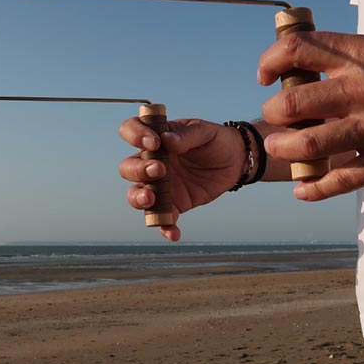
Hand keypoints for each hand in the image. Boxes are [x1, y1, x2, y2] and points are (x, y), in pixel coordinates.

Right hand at [118, 118, 245, 240]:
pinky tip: (173, 232)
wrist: (235, 161)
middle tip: (161, 170)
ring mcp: (160, 185)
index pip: (130, 130)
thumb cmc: (215, 140)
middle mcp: (152, 161)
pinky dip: (164, 227)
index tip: (154, 143)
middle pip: (128, 167)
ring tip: (151, 199)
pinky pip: (162, 218)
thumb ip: (185, 135)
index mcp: (156, 138)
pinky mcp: (173, 204)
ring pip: (136, 194)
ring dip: (139, 199)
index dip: (134, 135)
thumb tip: (166, 140)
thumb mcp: (204, 131)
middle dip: (138, 170)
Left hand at [257, 31, 363, 200]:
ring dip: (285, 149)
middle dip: (275, 112)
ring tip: (284, 149)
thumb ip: (361, 59)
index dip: (271, 62)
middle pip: (291, 101)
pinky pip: (342, 179)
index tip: (267, 75)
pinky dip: (315, 188)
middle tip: (278, 118)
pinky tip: (304, 190)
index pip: (296, 49)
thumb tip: (324, 69)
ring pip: (308, 143)